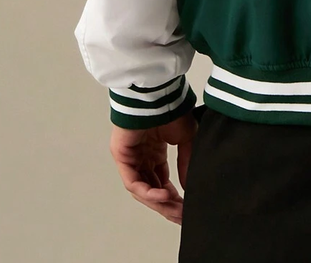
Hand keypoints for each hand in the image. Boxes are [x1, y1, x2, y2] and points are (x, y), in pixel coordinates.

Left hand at [110, 109, 198, 224]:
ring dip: (158, 201)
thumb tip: (188, 186)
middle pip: (152, 189)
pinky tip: (162, 195)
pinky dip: (147, 191)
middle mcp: (142, 158)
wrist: (159, 95)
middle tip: (180, 215)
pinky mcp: (122, 157)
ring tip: (174, 208)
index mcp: (155, 152)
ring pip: (142, 189)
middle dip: (167, 204)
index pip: (162, 182)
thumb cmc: (172, 109)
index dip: (173, 197)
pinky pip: (132, 181)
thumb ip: (186, 162)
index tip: (185, 208)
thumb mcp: (187, 138)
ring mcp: (131, 159)